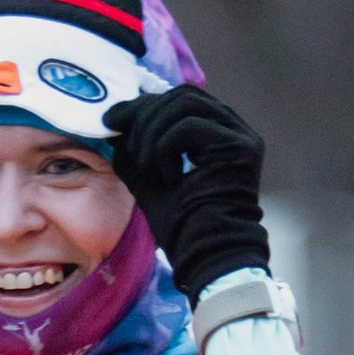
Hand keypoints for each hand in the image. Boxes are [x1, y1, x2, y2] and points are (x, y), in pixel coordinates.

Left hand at [103, 84, 270, 302]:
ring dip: (152, 134)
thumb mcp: (149, 182)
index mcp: (217, 134)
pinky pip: (187, 127)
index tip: (111, 120)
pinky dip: (165, 149)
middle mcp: (234, 130)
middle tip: (125, 143)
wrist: (205, 258)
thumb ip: (137, 152)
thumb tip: (116, 123)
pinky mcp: (240, 147)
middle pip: (182, 96)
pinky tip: (167, 177)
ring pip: (184, 105)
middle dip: (144, 115)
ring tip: (147, 168)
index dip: (144, 105)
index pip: (180, 100)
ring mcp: (241, 136)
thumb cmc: (183, 229)